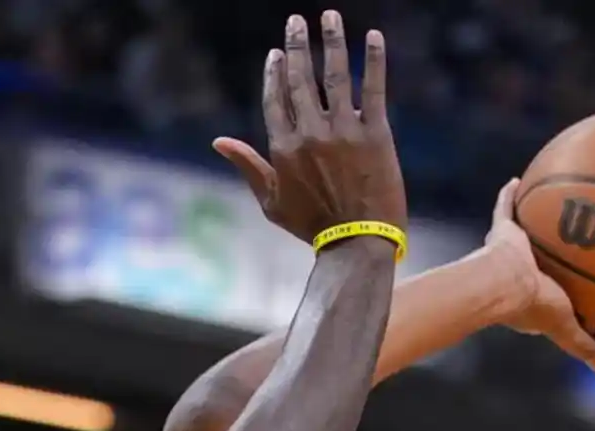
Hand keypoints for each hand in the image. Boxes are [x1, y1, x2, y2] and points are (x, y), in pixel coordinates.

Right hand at [211, 12, 407, 243]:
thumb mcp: (271, 201)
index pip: (275, 98)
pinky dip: (373, 60)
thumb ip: (247, 165)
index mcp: (283, 148)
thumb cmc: (312, 226)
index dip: (275, 72)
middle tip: (296, 21)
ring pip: (335, 76)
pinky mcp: (376, 134)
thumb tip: (218, 142)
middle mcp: (311, 133)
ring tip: (329, 16)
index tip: (277, 52)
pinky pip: (374, 89)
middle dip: (297, 45)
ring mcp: (345, 132)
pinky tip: (372, 35)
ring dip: (331, 41)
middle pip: (300, 79)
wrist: (358, 243)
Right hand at [480, 178, 594, 373]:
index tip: (577, 284)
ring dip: (532, 223)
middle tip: (566, 243)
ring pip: (524, 235)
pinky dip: (509, 195)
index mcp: (532, 297)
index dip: (562, 291)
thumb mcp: (568, 328)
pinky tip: (518, 180)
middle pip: (539, 261)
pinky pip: (506, 208)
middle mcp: (520, 272)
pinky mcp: (501, 230)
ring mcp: (509, 251)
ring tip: (550, 208)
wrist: (506, 282)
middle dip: (548, 255)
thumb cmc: (536, 305)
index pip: (551, 294)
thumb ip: (585, 345)